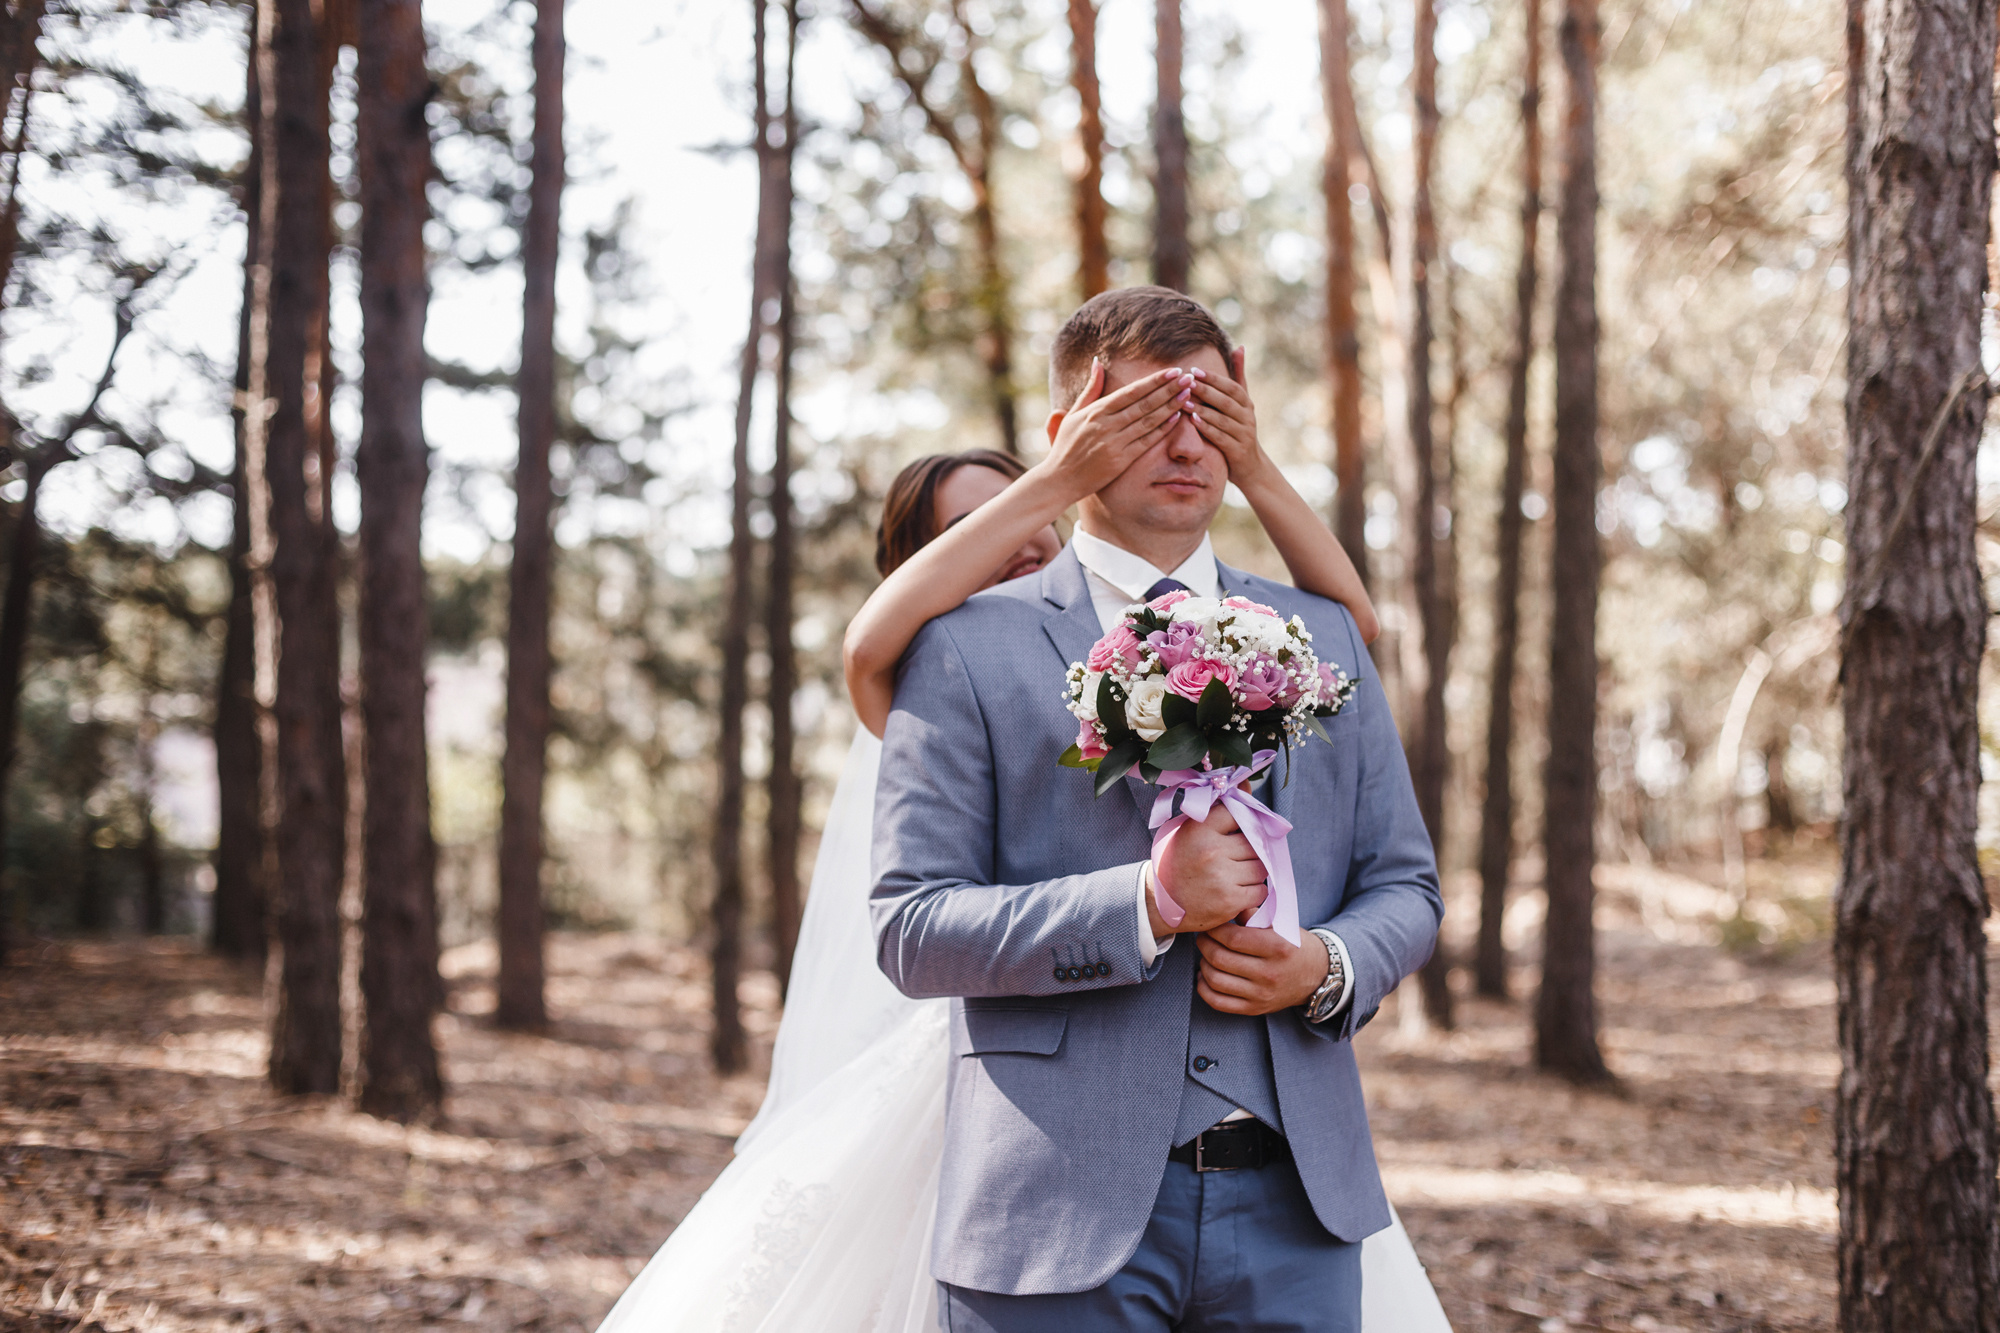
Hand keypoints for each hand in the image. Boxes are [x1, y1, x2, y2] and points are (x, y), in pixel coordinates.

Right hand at [1041, 360, 1196, 498]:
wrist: (1060, 480)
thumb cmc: (1066, 446)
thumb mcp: (1074, 414)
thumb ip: (1090, 389)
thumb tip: (1098, 362)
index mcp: (1096, 411)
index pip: (1131, 391)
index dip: (1154, 381)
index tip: (1173, 371)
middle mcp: (1106, 424)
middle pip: (1144, 403)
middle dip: (1169, 389)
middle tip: (1189, 377)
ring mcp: (1114, 443)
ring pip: (1148, 420)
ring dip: (1170, 406)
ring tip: (1188, 394)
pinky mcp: (1121, 460)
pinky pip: (1146, 441)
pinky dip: (1162, 429)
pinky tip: (1177, 418)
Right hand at [1148, 802, 1268, 935]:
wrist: (1162, 903)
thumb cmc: (1180, 861)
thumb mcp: (1192, 829)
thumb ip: (1220, 808)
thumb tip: (1248, 784)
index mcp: (1199, 829)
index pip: (1238, 813)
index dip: (1241, 822)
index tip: (1235, 831)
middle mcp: (1211, 851)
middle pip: (1254, 842)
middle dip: (1250, 850)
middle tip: (1235, 857)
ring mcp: (1222, 877)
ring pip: (1261, 867)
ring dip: (1254, 871)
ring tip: (1236, 874)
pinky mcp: (1230, 900)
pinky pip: (1260, 891)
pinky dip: (1254, 891)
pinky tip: (1237, 890)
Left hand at [1187, 347, 1271, 488]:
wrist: (1249, 466)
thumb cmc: (1238, 429)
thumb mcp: (1241, 403)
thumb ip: (1238, 376)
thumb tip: (1240, 346)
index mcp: (1246, 404)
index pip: (1231, 387)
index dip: (1214, 378)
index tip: (1194, 370)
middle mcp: (1248, 417)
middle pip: (1226, 401)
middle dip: (1206, 391)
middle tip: (1186, 382)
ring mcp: (1244, 434)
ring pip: (1222, 419)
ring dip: (1203, 409)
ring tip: (1185, 401)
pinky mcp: (1237, 451)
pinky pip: (1221, 438)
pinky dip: (1208, 429)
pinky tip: (1194, 422)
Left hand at [1195, 922, 1328, 1016]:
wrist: (1317, 975)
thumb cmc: (1294, 945)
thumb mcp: (1281, 925)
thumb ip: (1252, 915)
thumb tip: (1227, 908)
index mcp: (1277, 947)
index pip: (1233, 938)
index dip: (1214, 930)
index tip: (1211, 925)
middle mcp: (1269, 973)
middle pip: (1220, 958)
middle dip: (1204, 944)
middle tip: (1204, 937)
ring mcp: (1261, 994)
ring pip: (1215, 980)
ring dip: (1203, 964)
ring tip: (1206, 955)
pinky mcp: (1255, 1009)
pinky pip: (1218, 1002)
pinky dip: (1204, 988)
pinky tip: (1205, 976)